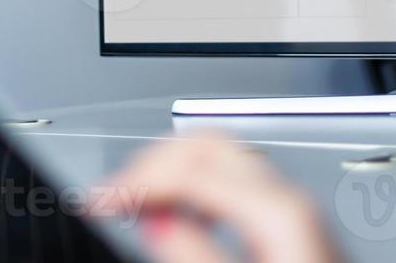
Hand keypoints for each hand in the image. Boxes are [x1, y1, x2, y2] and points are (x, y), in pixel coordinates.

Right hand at [95, 133, 341, 262]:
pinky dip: (196, 185)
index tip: (100, 200)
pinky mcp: (292, 222)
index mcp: (281, 211)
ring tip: (134, 199)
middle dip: (152, 163)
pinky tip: (176, 210)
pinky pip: (237, 180)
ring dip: (171, 169)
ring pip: (222, 155)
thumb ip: (195, 254)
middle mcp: (292, 199)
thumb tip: (155, 218)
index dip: (136, 178)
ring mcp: (295, 206)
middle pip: (209, 143)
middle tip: (111, 195)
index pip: (192, 165)